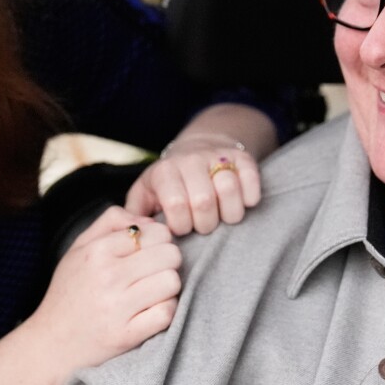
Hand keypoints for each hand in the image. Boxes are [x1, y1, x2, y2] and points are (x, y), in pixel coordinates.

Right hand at [25, 207, 180, 373]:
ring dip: (167, 288)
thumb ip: (111, 222)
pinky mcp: (126, 335)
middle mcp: (107, 276)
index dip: (159, 241)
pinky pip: (167, 313)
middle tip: (154, 273)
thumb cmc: (69, 292)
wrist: (51, 344)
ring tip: (152, 292)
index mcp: (97, 251)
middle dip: (167, 262)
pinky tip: (150, 312)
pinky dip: (164, 312)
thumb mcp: (79, 248)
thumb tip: (149, 219)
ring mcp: (117, 307)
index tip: (150, 253)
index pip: (155, 232)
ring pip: (172, 282)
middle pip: (170, 254)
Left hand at [125, 136, 260, 235]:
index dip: (181, 225)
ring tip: (222, 218)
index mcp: (165, 171)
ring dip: (229, 214)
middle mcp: (191, 160)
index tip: (181, 227)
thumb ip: (133, 216)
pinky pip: (251, 179)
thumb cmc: (167, 184)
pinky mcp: (242, 157)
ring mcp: (218, 156)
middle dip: (205, 224)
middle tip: (203, 226)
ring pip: (229, 188)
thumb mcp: (144, 195)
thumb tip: (133, 236)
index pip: (175, 204)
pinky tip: (241, 204)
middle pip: (204, 200)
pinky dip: (250, 197)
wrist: (196, 149)